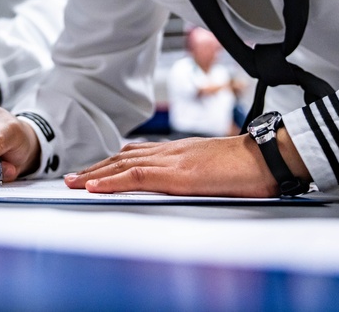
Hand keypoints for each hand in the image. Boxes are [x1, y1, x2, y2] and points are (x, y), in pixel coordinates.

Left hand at [63, 134, 284, 197]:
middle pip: (123, 158)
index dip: (112, 163)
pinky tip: (95, 187)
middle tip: (71, 178)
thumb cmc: (249, 166)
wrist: (267, 157)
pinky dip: (112, 181)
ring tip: (73, 183)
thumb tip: (184, 183)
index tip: (93, 171)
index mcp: (179, 151)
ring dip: (95, 174)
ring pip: (123, 165)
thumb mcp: (214, 168)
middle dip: (96, 168)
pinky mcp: (177, 175)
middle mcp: (170, 151)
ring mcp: (172, 161)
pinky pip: (137, 177)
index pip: (137, 154)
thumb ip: (194, 173)